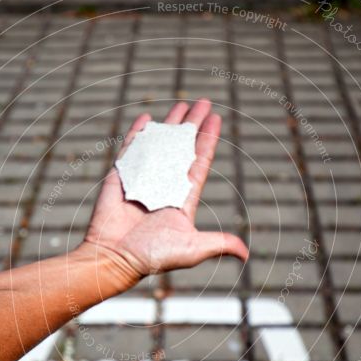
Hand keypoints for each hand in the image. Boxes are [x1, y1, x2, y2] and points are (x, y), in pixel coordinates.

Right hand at [81, 98, 248, 288]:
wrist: (114, 258)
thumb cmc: (153, 257)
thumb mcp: (192, 249)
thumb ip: (219, 244)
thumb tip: (245, 254)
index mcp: (182, 199)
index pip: (199, 162)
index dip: (208, 141)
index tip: (216, 119)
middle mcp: (165, 186)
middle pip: (183, 147)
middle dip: (193, 124)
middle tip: (203, 101)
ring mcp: (143, 180)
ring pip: (160, 144)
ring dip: (170, 124)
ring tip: (181, 104)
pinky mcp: (122, 177)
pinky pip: (131, 149)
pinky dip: (138, 133)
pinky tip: (147, 117)